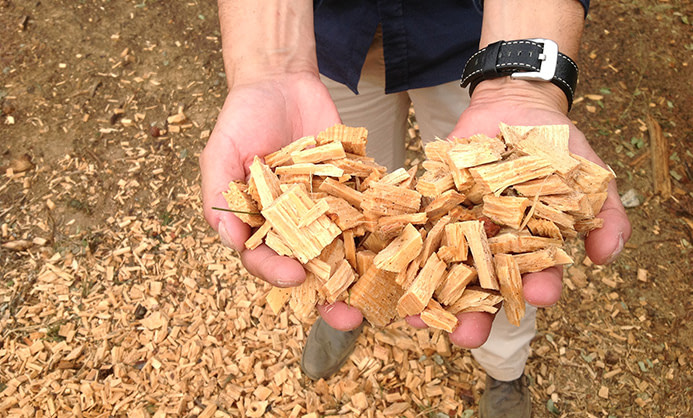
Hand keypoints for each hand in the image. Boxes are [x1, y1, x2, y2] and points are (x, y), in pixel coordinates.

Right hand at [200, 73, 364, 330]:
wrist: (281, 83)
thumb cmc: (242, 120)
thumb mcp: (220, 155)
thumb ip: (220, 196)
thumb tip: (229, 240)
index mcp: (262, 226)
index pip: (266, 261)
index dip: (277, 273)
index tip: (294, 277)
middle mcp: (297, 225)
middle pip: (313, 268)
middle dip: (331, 295)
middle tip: (350, 317)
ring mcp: (328, 210)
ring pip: (347, 248)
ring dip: (364, 273)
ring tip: (382, 293)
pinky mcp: (355, 190)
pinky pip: (372, 212)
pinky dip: (387, 228)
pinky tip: (403, 245)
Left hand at [406, 78, 631, 347]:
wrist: (515, 106)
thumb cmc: (557, 147)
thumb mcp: (589, 176)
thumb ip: (605, 214)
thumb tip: (606, 256)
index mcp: (527, 249)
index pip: (533, 277)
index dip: (536, 289)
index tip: (538, 297)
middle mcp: (489, 246)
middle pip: (481, 288)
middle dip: (473, 315)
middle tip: (464, 337)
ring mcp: (456, 228)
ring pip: (441, 268)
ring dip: (428, 295)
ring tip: (414, 317)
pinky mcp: (430, 206)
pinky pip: (413, 229)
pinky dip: (401, 247)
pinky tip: (390, 266)